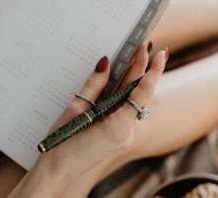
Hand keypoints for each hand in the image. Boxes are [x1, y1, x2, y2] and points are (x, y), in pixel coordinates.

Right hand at [9, 43, 166, 196]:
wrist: (57, 171)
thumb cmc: (63, 141)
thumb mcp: (77, 108)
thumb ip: (95, 85)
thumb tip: (106, 63)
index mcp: (119, 126)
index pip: (143, 93)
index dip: (153, 71)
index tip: (161, 53)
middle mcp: (127, 132)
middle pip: (139, 95)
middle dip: (142, 70)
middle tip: (143, 46)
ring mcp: (123, 135)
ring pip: (132, 102)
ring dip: (132, 81)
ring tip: (132, 57)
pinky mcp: (116, 135)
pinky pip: (123, 110)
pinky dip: (122, 93)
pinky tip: (117, 79)